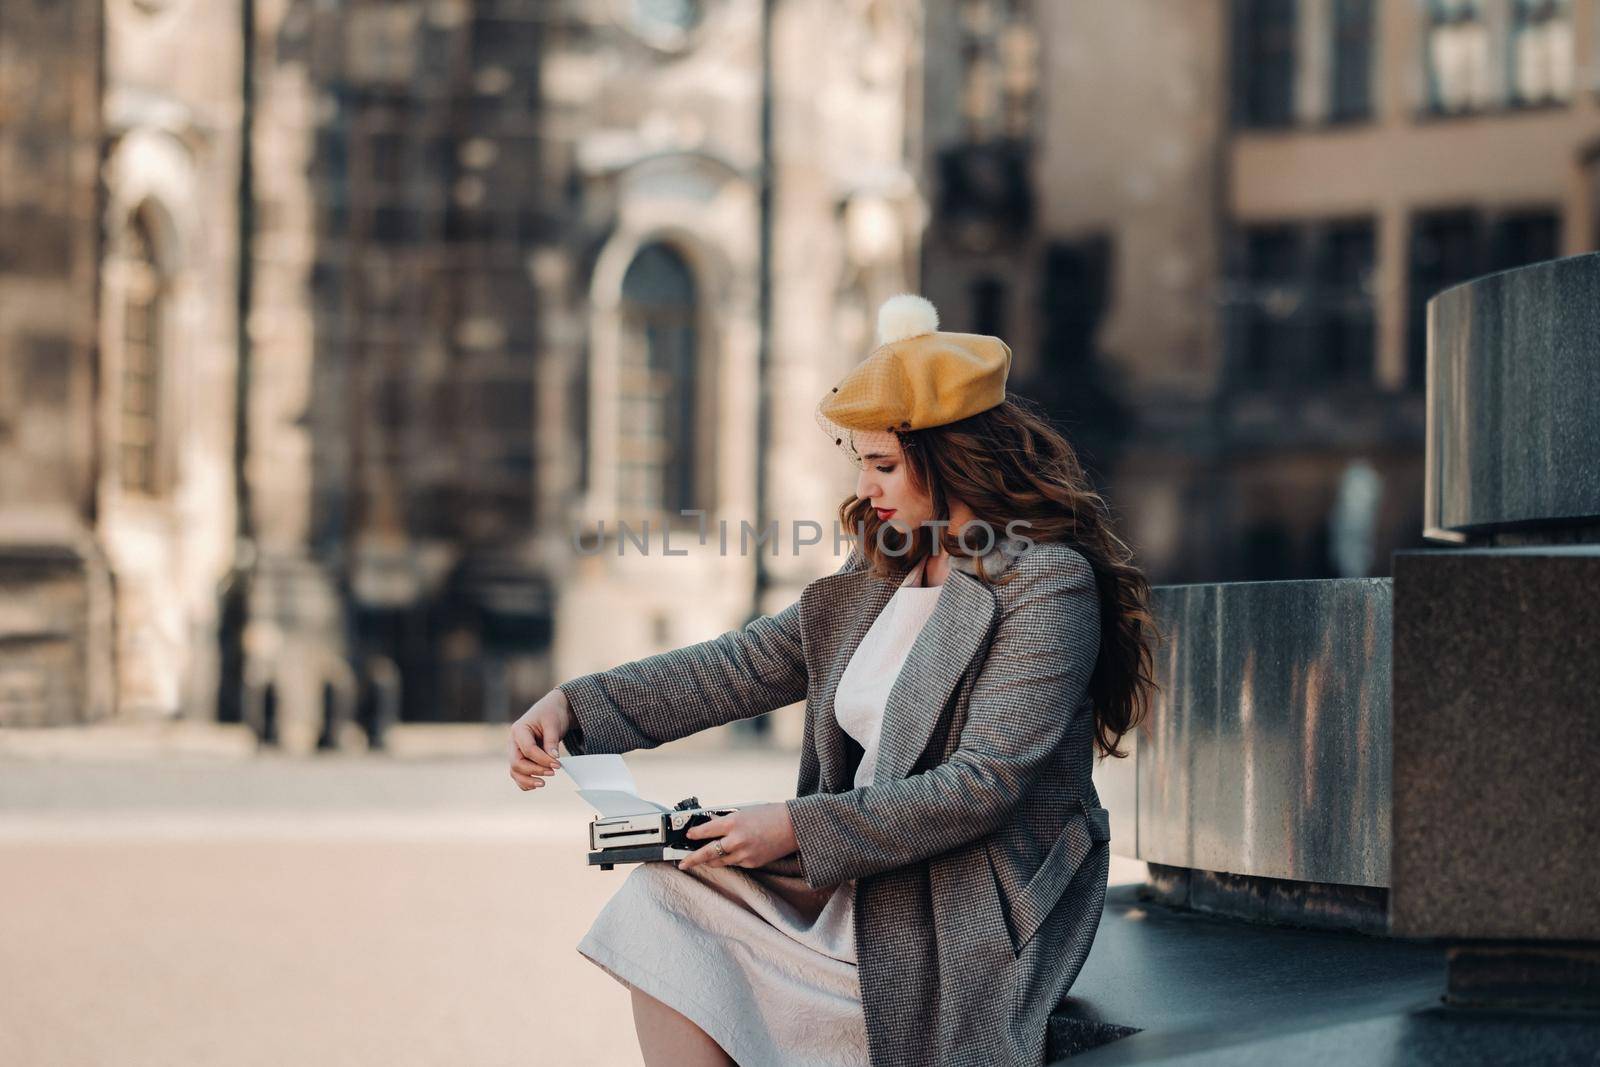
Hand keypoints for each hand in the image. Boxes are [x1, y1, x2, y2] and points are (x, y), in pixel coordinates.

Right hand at [508, 688, 571, 791]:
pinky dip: (525, 782)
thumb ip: (551, 741)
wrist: (552, 710)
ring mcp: (515, 751)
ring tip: (543, 783)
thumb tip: (553, 758)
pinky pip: (518, 774)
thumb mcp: (553, 724)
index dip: (543, 759)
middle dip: (534, 771)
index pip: (528, 750)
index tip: (558, 764)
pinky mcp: (521, 758)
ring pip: (514, 771)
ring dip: (527, 780)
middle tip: (553, 773)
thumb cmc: (552, 714)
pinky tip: (538, 784)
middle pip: (516, 763)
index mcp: (519, 730)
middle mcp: (513, 742)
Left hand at [678, 803, 798, 871]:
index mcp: (733, 822)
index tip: (688, 835)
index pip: (706, 831)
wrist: (793, 826)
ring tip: (701, 861)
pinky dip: (729, 860)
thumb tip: (713, 824)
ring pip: (719, 862)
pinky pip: (735, 863)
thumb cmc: (771, 815)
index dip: (694, 834)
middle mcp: (736, 839)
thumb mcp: (746, 812)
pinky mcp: (751, 863)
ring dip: (709, 861)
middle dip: (692, 859)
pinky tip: (728, 856)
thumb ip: (728, 820)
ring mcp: (744, 853)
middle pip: (707, 853)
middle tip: (683, 862)